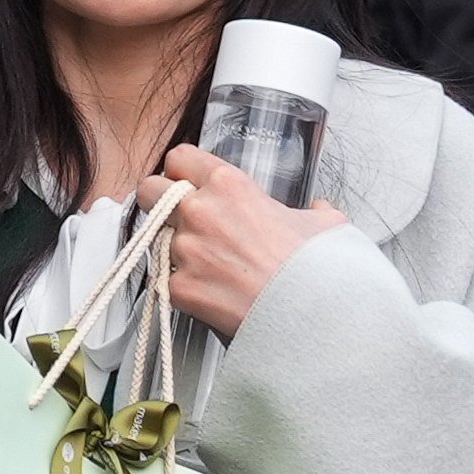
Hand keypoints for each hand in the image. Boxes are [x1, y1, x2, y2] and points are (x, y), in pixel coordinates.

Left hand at [141, 145, 344, 336]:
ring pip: (157, 239)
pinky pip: (168, 280)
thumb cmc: (315, 269)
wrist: (309, 315)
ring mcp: (185, 250)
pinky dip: (184, 286)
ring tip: (209, 265)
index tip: (187, 182)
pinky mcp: (179, 287)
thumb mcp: (325, 223)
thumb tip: (318, 210)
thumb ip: (313, 209)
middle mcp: (199, 212)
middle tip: (178, 217)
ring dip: (175, 248)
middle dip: (158, 201)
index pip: (179, 158)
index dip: (182, 171)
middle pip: (149, 190)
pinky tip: (212, 291)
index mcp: (229, 185)